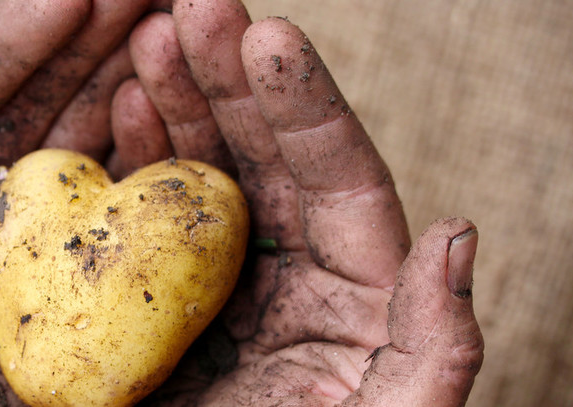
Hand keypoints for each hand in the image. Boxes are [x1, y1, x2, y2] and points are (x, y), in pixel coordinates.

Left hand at [0, 0, 156, 404]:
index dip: (17, 34)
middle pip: (42, 99)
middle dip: (96, 37)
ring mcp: (40, 245)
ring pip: (93, 140)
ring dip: (137, 79)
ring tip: (179, 25)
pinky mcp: (90, 289)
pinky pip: (129, 212)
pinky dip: (159, 159)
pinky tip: (181, 112)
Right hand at [122, 2, 483, 404]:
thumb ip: (432, 353)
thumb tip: (458, 238)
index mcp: (348, 293)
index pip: (336, 178)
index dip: (304, 103)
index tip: (267, 36)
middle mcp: (283, 271)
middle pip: (262, 152)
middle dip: (228, 75)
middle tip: (192, 8)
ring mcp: (212, 275)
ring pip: (200, 165)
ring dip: (176, 98)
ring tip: (146, 42)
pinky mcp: (151, 291)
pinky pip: (143, 209)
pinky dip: (129, 153)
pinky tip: (114, 110)